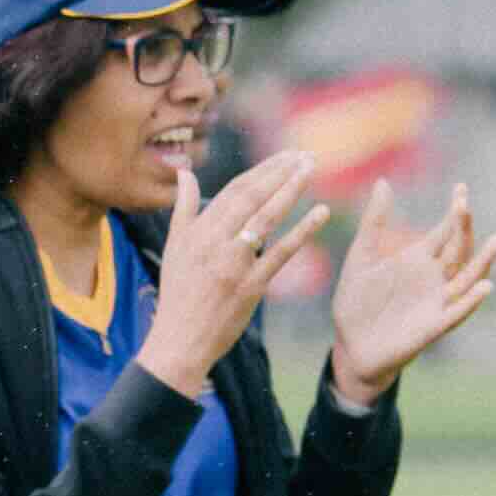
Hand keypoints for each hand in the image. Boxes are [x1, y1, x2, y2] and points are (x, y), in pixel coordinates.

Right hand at [139, 151, 329, 396]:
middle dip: (280, 173)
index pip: (234, 191)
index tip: (284, 156)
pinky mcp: (251, 286)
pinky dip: (302, 231)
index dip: (262, 170)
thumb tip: (185, 171)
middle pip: (252, 198)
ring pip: (266, 218)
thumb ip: (183, 207)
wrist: (179, 340)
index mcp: (197, 230)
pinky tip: (320, 212)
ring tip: (310, 170)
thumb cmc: (178, 292)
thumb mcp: (174, 246)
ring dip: (290, 190)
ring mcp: (234, 264)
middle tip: (305, 155)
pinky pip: (280, 253)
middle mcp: (214, 242)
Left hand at [328, 179, 495, 401]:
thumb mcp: (361, 258)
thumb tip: (383, 181)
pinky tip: (485, 286)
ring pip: (468, 278)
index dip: (455, 212)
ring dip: (484, 262)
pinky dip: (472, 300)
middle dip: (464, 228)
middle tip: (466, 205)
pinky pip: (457, 312)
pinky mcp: (433, 326)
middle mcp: (434, 278)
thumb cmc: (356, 302)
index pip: (445, 231)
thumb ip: (373, 223)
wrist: (350, 345)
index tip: (461, 189)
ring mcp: (436, 302)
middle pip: (459, 249)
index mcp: (418, 259)